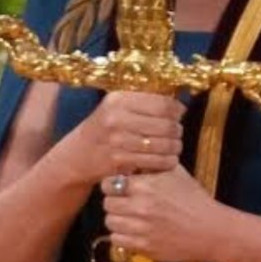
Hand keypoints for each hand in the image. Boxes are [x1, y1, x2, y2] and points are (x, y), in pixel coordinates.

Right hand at [67, 91, 184, 185]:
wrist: (79, 153)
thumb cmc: (105, 126)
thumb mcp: (117, 105)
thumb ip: (143, 101)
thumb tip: (178, 101)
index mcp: (119, 100)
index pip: (162, 103)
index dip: (177, 109)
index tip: (180, 112)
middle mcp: (117, 118)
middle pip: (166, 125)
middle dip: (177, 130)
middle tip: (178, 132)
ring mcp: (118, 141)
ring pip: (163, 145)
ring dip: (175, 147)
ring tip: (175, 146)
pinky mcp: (119, 161)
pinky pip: (155, 161)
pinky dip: (167, 162)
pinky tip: (168, 159)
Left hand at [101, 166, 225, 261]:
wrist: (209, 229)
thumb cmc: (193, 198)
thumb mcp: (174, 172)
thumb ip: (152, 162)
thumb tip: (132, 154)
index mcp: (146, 186)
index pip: (110, 183)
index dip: (111, 183)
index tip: (117, 185)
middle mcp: (140, 207)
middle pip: (107, 203)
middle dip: (113, 200)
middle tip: (122, 200)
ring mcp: (141, 229)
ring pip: (110, 222)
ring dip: (116, 218)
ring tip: (127, 215)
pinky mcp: (143, 247)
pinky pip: (117, 240)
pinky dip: (121, 235)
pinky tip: (132, 230)